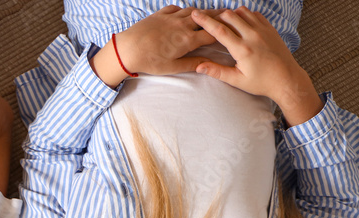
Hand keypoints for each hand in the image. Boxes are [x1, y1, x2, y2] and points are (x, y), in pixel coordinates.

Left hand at [90, 5, 220, 87]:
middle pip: (205, 18)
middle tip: (229, 15)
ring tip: (210, 14)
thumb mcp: (172, 67)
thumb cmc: (149, 61)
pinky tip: (185, 13)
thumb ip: (192, 64)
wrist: (127, 49)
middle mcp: (182, 25)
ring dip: (202, 12)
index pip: (211, 34)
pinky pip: (176, 8)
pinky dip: (184, 10)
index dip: (223, 33)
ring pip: (192, 11)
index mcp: (187, 40)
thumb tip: (207, 64)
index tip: (232, 33)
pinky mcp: (160, 14)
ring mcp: (171, 18)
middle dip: (218, 17)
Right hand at [191, 7, 322, 124]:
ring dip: (231, 15)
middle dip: (216, 16)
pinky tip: (240, 24)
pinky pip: (254, 14)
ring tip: (224, 23)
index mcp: (242, 49)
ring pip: (242, 12)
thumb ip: (217, 71)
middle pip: (229, 16)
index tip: (195, 15)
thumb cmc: (262, 82)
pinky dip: (244, 15)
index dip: (205, 21)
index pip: (219, 30)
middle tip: (208, 21)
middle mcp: (253, 36)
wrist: (287, 79)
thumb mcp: (237, 80)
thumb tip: (198, 66)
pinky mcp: (270, 29)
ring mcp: (263, 30)